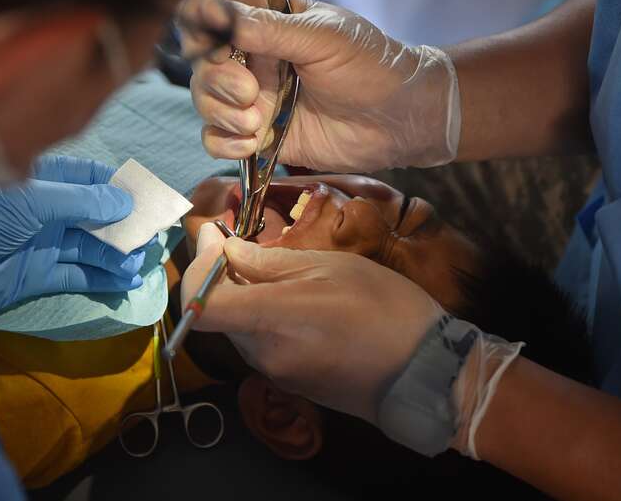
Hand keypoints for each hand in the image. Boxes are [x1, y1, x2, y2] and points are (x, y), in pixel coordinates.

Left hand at [0, 155, 146, 317]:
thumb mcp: (35, 201)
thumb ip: (83, 201)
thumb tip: (125, 200)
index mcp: (41, 181)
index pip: (87, 177)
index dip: (116, 185)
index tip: (145, 195)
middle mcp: (46, 211)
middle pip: (95, 215)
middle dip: (124, 224)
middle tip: (151, 234)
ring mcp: (45, 244)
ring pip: (92, 246)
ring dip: (118, 253)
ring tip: (140, 261)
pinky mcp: (42, 276)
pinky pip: (81, 274)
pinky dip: (104, 278)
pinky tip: (127, 280)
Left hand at [182, 223, 442, 422]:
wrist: (423, 372)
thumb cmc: (382, 307)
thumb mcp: (329, 267)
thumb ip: (270, 262)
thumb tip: (228, 250)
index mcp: (271, 318)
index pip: (199, 304)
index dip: (197, 268)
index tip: (214, 237)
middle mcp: (263, 352)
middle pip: (217, 313)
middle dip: (222, 276)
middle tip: (241, 240)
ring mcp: (275, 372)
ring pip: (239, 328)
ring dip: (245, 297)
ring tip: (277, 271)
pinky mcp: (290, 383)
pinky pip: (262, 344)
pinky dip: (265, 318)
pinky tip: (295, 302)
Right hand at [188, 0, 460, 171]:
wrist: (401, 119)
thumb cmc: (370, 65)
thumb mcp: (322, 37)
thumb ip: (266, 29)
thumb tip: (211, 13)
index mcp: (267, 17)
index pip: (209, 9)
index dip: (199, 25)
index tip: (209, 44)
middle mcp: (253, 55)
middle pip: (200, 61)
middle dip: (215, 78)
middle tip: (248, 90)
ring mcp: (255, 95)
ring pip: (205, 100)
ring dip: (220, 112)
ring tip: (256, 122)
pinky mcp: (260, 134)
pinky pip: (217, 138)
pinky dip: (224, 142)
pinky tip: (252, 143)